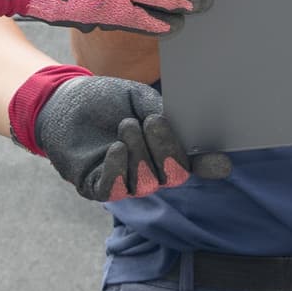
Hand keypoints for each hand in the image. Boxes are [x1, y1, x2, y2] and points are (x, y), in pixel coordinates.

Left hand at [32, 75, 233, 201]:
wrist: (68, 101)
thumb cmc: (108, 99)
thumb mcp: (141, 100)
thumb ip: (163, 115)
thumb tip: (187, 127)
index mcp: (167, 150)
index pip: (195, 165)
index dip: (210, 166)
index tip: (223, 163)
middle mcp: (151, 171)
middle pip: (173, 176)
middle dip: (166, 149)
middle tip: (151, 120)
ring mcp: (125, 182)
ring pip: (146, 183)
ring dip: (139, 152)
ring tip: (126, 126)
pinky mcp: (97, 187)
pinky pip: (115, 190)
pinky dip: (118, 169)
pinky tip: (116, 148)